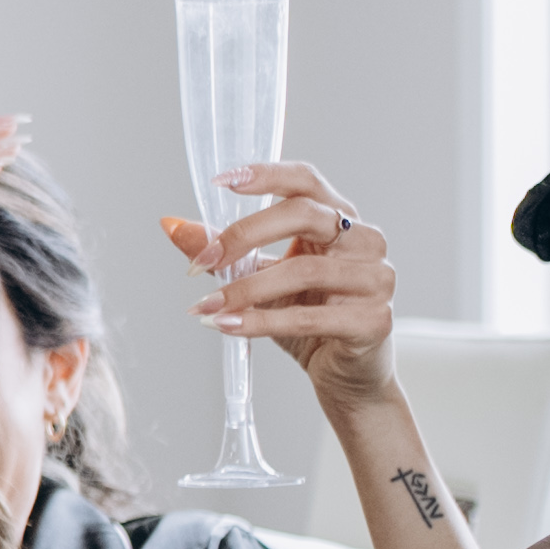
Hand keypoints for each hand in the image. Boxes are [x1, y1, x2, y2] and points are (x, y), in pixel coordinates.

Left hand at [164, 161, 398, 403]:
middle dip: (244, 234)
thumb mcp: (262, 277)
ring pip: (302, 270)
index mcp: (341, 218)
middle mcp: (366, 240)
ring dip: (244, 289)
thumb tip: (172, 226)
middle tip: (202, 260)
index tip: (220, 182)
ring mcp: (376, 279)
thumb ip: (225, 250)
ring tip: (206, 306)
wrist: (347, 374)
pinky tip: (227, 326)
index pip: (306, 180)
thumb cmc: (310, 316)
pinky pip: (308, 317)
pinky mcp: (375, 320)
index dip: (266, 174)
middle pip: (305, 214)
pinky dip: (260, 322)